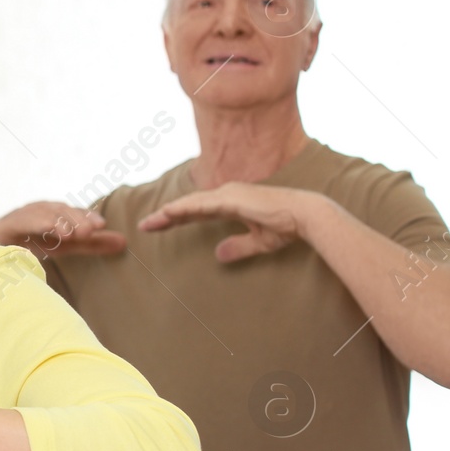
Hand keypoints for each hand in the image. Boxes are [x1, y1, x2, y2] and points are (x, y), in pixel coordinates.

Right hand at [0, 201, 126, 258]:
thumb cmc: (30, 245)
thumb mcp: (65, 245)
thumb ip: (92, 244)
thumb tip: (124, 242)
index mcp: (53, 213)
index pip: (71, 213)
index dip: (85, 217)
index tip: (101, 226)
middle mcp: (38, 210)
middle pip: (59, 210)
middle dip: (76, 218)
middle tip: (92, 229)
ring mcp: (21, 215)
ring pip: (42, 213)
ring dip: (59, 220)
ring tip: (73, 233)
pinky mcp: (6, 224)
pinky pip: (23, 221)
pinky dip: (38, 223)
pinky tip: (50, 231)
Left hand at [139, 184, 326, 261]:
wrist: (305, 216)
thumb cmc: (286, 226)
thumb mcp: (258, 242)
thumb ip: (237, 247)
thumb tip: (218, 256)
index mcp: (230, 203)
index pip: (196, 211)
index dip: (177, 218)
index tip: (157, 226)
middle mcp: (226, 195)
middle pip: (188, 206)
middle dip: (166, 216)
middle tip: (144, 226)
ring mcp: (229, 194)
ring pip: (191, 204)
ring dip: (169, 213)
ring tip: (149, 222)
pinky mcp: (232, 199)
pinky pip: (202, 204)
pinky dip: (184, 208)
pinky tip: (168, 213)